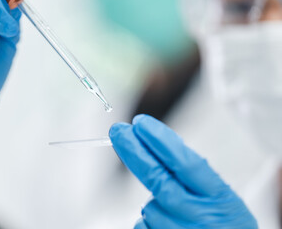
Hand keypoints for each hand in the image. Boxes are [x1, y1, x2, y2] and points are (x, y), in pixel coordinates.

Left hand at [109, 115, 257, 228]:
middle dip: (134, 152)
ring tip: (177, 212)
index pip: (186, 163)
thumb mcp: (220, 196)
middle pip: (158, 179)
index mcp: (219, 197)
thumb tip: (153, 148)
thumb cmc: (223, 223)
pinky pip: (143, 226)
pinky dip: (150, 221)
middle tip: (118, 131)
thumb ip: (191, 176)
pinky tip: (169, 225)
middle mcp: (200, 216)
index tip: (141, 123)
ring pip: (149, 206)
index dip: (161, 141)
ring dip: (155, 202)